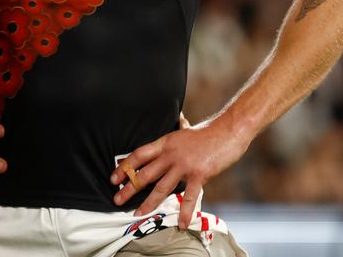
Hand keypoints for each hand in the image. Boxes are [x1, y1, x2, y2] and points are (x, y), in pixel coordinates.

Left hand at [109, 120, 248, 228]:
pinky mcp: (199, 174)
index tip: (114, 177)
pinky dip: (186, 212)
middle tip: (117, 199)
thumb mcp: (185, 129)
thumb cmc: (209, 132)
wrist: (229, 130)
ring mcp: (184, 165)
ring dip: (148, 202)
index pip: (139, 155)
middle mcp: (171, 154)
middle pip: (144, 173)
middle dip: (129, 188)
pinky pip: (189, 197)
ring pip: (161, 187)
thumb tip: (177, 119)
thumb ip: (177, 131)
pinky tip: (182, 223)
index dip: (125, 167)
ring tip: (138, 213)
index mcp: (165, 142)